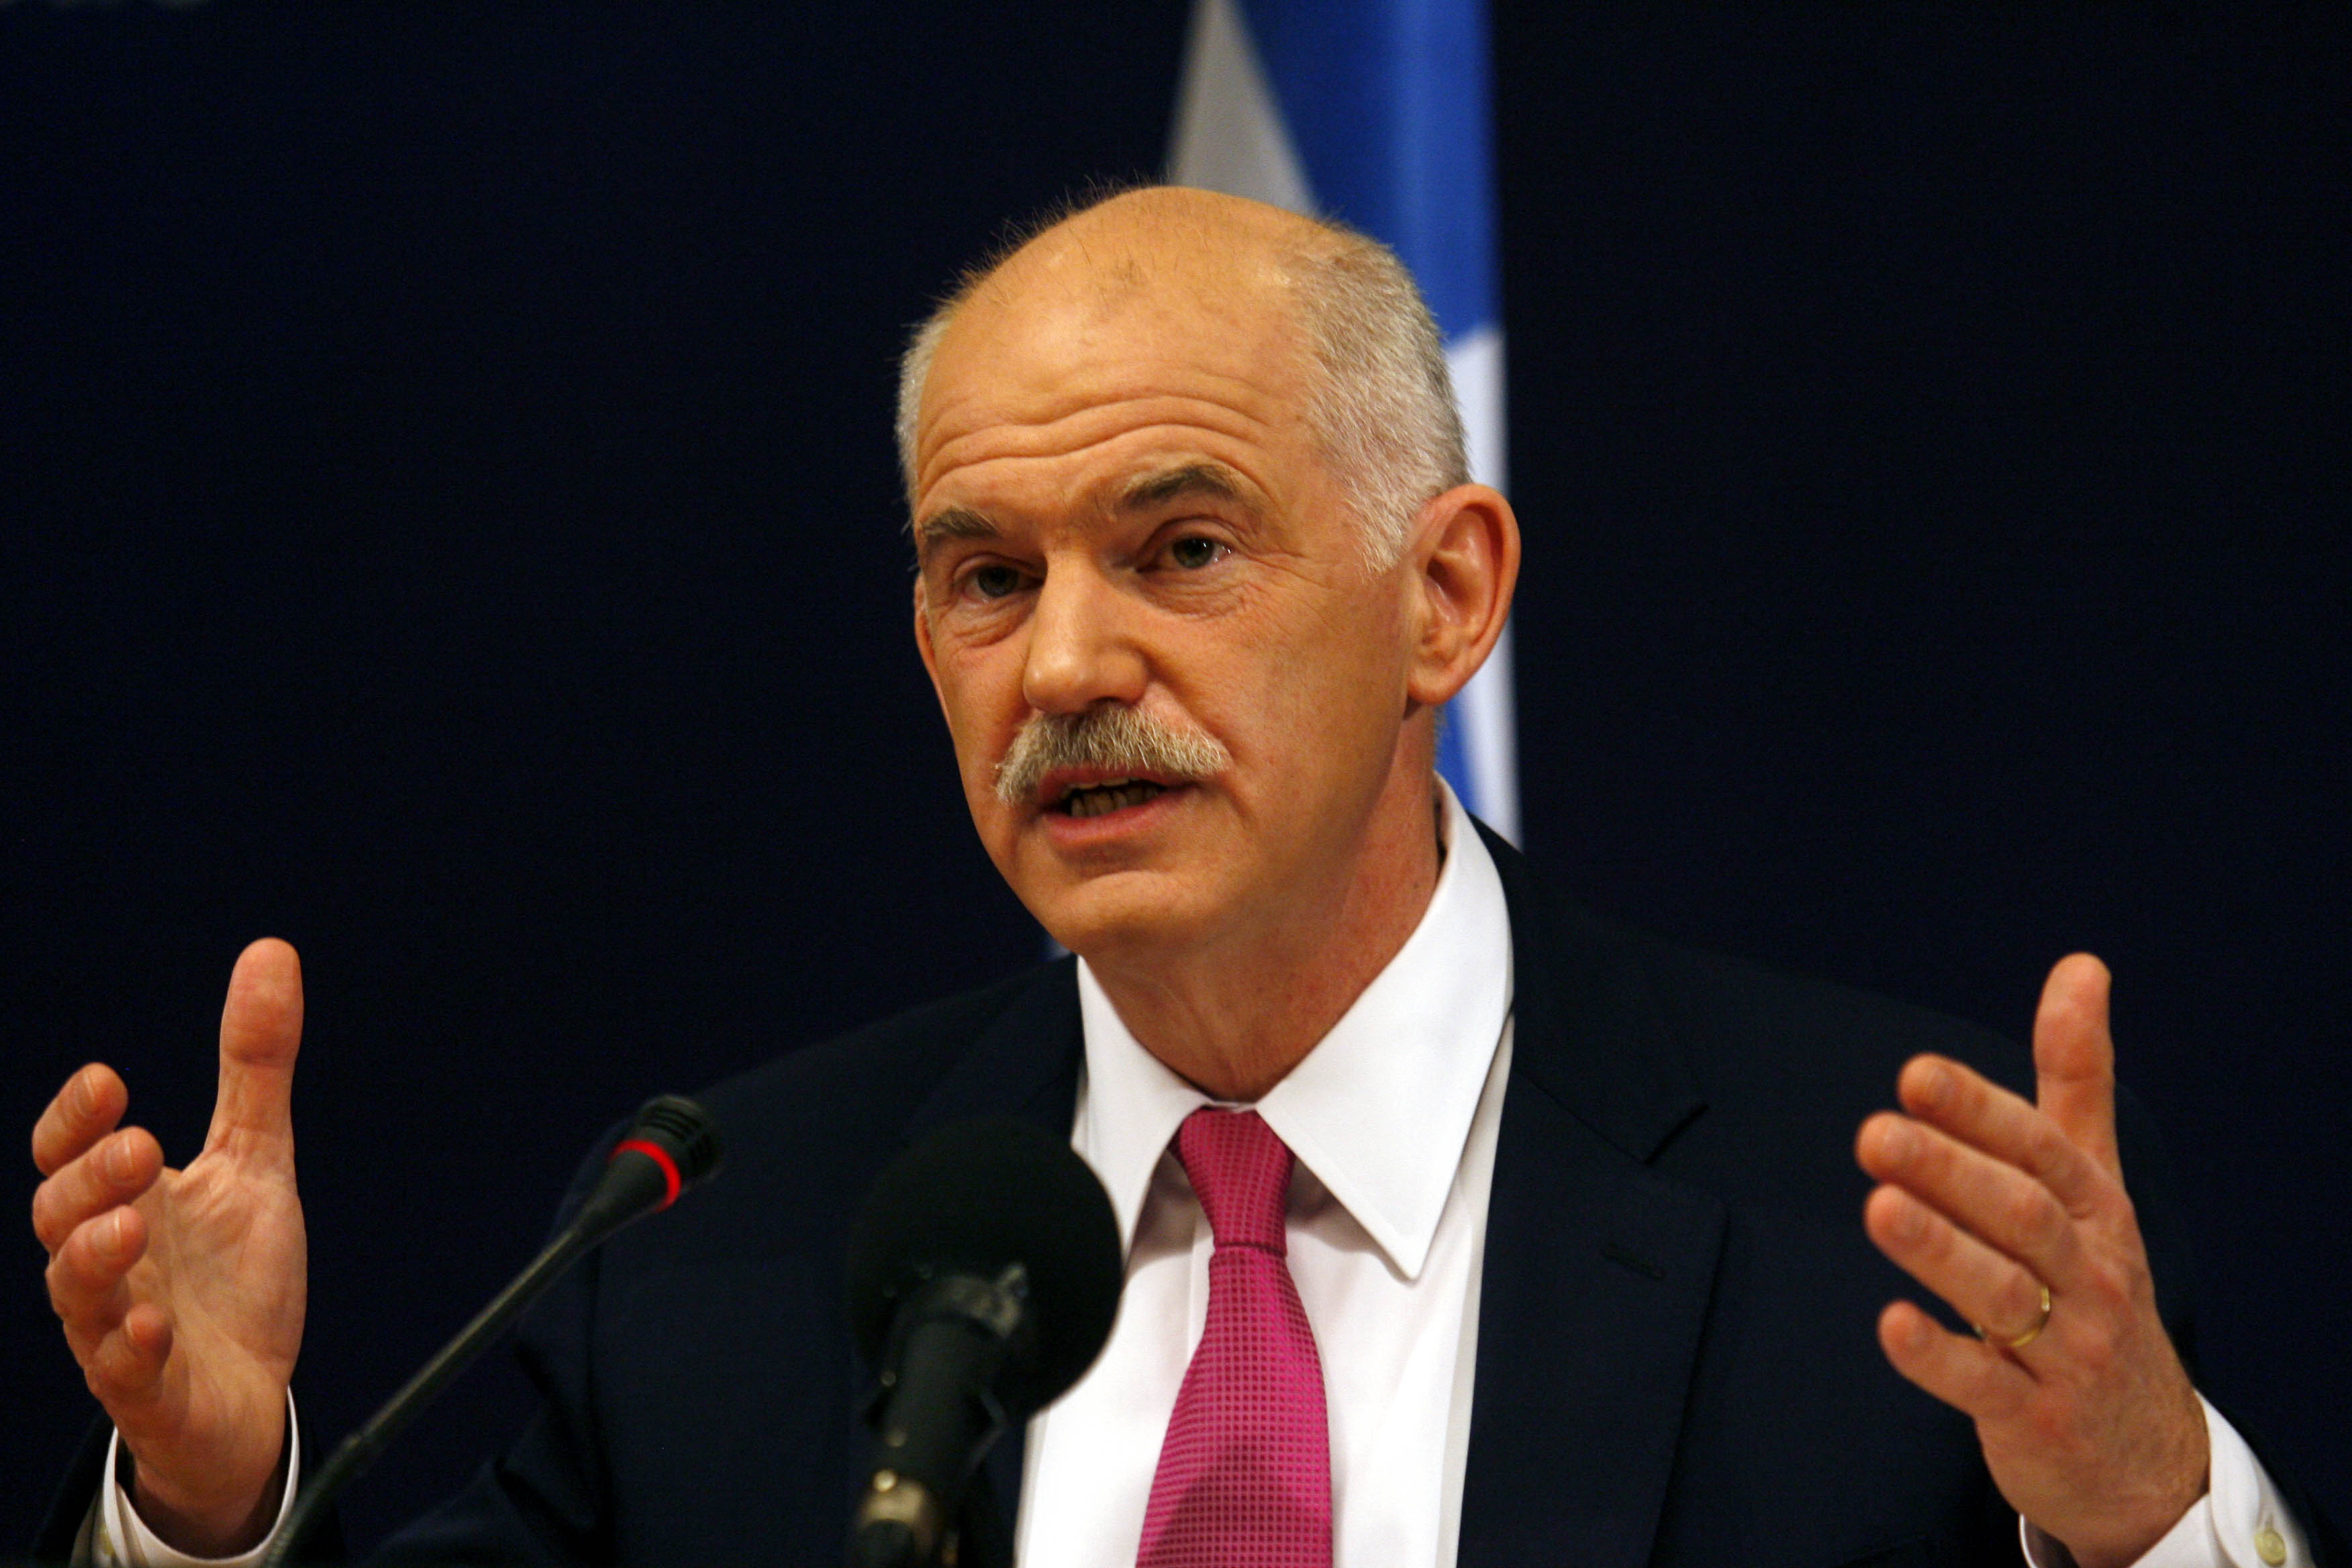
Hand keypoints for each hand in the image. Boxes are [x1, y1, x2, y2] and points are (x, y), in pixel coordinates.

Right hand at [31, 938, 308, 1555]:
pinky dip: (131, 1351)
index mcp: (125, 1204)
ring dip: (94, 1258)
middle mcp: (108, 1264)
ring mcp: (119, 1331)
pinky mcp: (149, 1393)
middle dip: (89, 1178)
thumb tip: (271, 952)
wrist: (247, 1395)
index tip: (109, 1080)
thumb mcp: (254, 1159)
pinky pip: (122, 1376)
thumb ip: (254, 1066)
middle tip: (141, 1145)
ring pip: (76, 1297)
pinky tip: (155, 1327)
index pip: (68, 1154)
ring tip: (132, 1225)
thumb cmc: (233, 1276)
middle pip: (60, 1215)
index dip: (74, 1120)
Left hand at [1856, 954, 2207, 1567]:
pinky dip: (1937, 1357)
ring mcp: (2065, 1348)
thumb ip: (2077, 1077)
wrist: (2143, 1447)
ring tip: (1878, 1206)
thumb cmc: (2097, 1285)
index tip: (1914, 1073)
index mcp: (2095, 1210)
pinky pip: (1984, 1386)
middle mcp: (2087, 1274)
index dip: (1980, 1112)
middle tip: (1874, 1132)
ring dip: (1939, 1250)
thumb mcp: (2095, 1182)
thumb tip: (2081, 964)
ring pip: (2002, 1293)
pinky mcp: (2034, 1417)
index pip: (2040, 1151)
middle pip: (2020, 1214)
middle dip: (1949, 1170)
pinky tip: (1889, 1324)